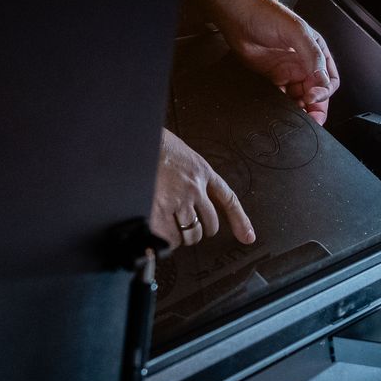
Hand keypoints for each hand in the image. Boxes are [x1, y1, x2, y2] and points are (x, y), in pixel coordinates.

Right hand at [151, 128, 253, 248]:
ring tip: (169, 232)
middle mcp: (195, 187)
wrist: (132, 139)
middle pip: (208, 224)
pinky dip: (164, 241)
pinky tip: (158, 235)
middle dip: (199, 231)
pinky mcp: (159, 210)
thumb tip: (187, 197)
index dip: (240, 220)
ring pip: (190, 234)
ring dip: (181, 237)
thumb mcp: (179, 155)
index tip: (247, 236)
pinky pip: (169, 237)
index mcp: (201, 171)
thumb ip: (188, 175)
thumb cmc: (151, 145)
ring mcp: (178, 200)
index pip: (228, 199)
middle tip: (188, 231)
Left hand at [216, 0, 338, 123]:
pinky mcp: (272, 78)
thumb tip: (323, 81)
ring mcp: (287, 72)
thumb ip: (313, 56)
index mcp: (317, 53)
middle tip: (311, 118)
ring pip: (299, 98)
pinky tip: (279, 106)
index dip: (324, 92)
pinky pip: (281, 97)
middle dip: (315, 107)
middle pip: (316, 94)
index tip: (313, 97)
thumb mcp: (298, 32)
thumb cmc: (268, 15)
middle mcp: (304, 64)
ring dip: (299, 109)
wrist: (238, 15)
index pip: (329, 80)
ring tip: (295, 115)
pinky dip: (282, 105)